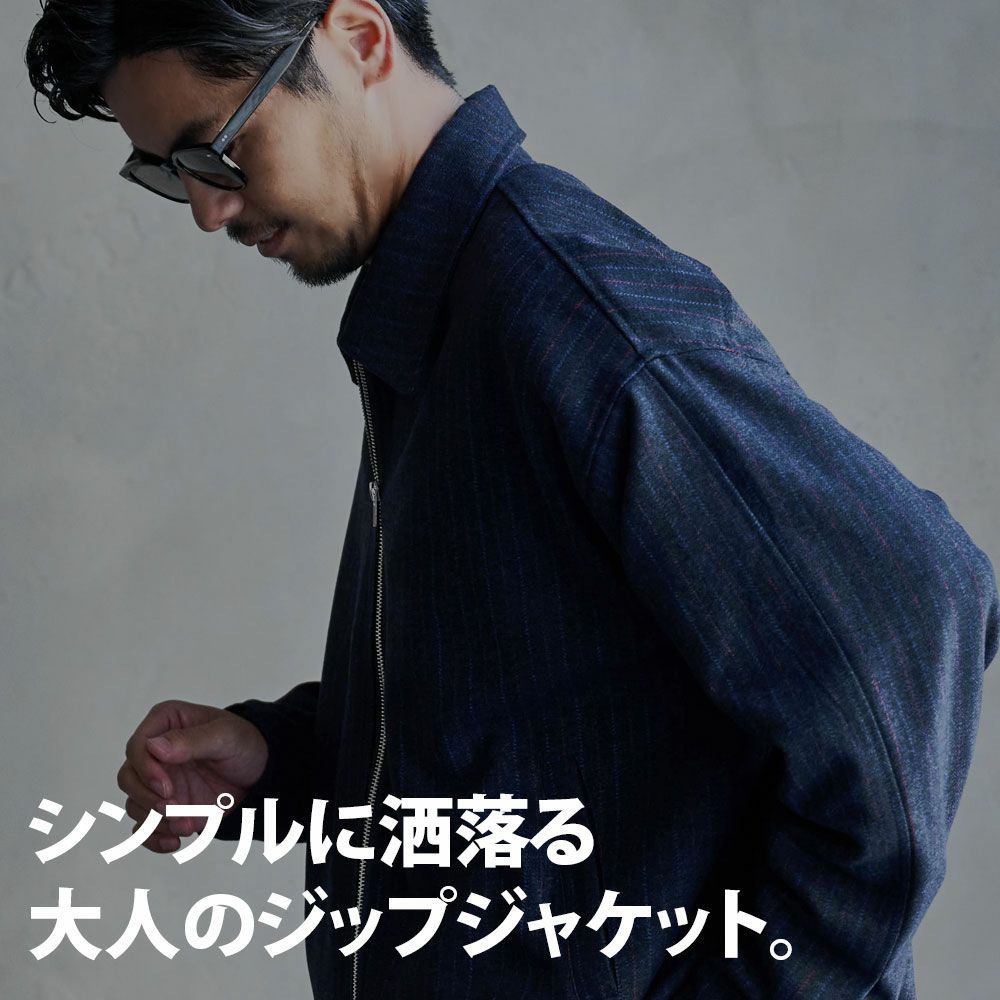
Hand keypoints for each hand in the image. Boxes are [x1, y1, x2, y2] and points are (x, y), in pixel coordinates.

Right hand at [118, 699, 266, 853]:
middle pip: (128, 778)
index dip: (146, 770)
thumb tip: (154, 746)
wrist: (259, 773)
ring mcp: (156, 781)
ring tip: (188, 825)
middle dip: (149, 800)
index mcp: (165, 723)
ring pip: (135, 804)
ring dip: (157, 821)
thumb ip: (192, 740)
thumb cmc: (243, 744)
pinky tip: (174, 843)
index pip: (137, 747)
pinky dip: (154, 838)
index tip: (167, 788)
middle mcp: (155, 753)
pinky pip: (144, 827)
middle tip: (176, 809)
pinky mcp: (163, 806)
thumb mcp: (225, 736)